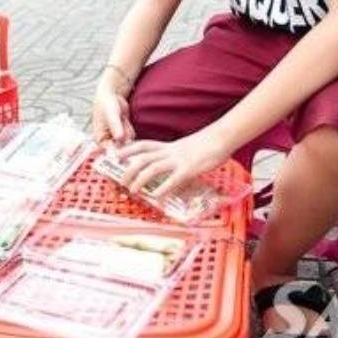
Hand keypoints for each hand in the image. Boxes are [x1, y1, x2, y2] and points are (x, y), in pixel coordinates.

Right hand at [91, 78, 134, 148]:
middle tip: (121, 123)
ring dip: (127, 132)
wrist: (112, 95)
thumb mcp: (112, 115)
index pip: (109, 151)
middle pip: (120, 148)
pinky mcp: (122, 134)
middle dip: (124, 138)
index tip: (123, 140)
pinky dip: (130, 129)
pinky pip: (130, 137)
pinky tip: (125, 121)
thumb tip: (119, 139)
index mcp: (99, 138)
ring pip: (126, 142)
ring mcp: (115, 138)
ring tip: (122, 119)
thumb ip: (116, 127)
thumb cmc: (107, 104)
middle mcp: (106, 140)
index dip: (118, 149)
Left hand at [116, 125, 231, 199]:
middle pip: (142, 158)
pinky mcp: (189, 169)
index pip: (142, 145)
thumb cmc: (204, 144)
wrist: (220, 138)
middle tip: (121, 181)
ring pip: (152, 168)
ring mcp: (178, 160)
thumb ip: (173, 157)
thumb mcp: (184, 149)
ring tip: (133, 191)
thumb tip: (168, 169)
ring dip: (140, 180)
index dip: (128, 150)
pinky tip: (157, 198)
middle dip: (129, 169)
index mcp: (167, 146)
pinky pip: (172, 180)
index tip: (116, 156)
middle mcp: (169, 152)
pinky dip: (163, 190)